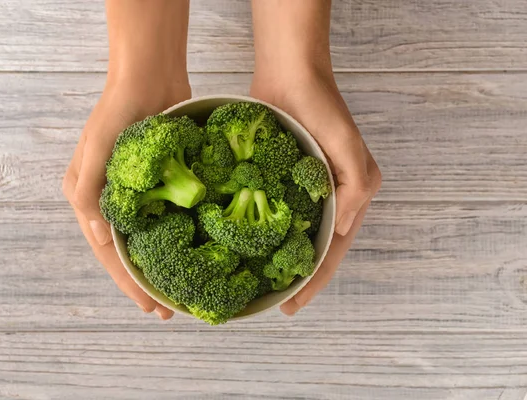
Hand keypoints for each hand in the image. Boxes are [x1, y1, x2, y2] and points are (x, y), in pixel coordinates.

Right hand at [63, 76, 190, 319]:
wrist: (149, 77)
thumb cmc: (118, 111)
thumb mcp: (98, 150)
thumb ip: (91, 191)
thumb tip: (103, 238)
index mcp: (86, 196)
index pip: (108, 252)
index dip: (128, 282)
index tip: (150, 306)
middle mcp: (108, 199)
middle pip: (128, 251)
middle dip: (145, 282)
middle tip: (168, 309)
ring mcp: (135, 192)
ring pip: (148, 238)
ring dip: (162, 264)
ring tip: (181, 289)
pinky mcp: (159, 182)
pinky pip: (166, 217)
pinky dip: (176, 236)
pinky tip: (193, 252)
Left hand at [251, 67, 381, 315]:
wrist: (290, 74)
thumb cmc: (322, 107)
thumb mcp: (347, 146)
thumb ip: (355, 188)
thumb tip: (339, 230)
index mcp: (353, 194)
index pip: (333, 249)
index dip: (315, 280)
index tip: (293, 305)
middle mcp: (333, 195)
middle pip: (316, 247)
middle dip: (300, 277)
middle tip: (278, 303)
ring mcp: (308, 188)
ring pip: (296, 234)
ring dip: (283, 259)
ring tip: (263, 283)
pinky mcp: (285, 178)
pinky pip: (278, 213)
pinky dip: (268, 233)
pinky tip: (250, 248)